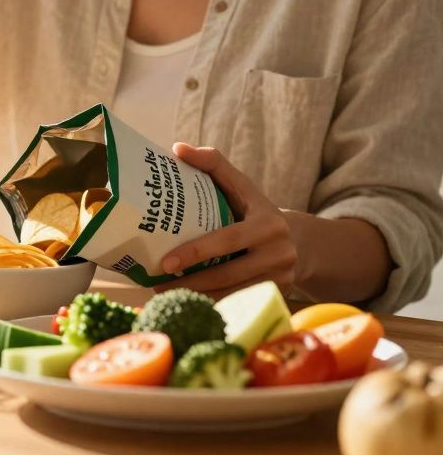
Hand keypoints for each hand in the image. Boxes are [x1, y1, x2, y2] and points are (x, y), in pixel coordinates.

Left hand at [153, 143, 299, 298]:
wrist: (298, 242)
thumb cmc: (255, 210)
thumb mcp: (241, 185)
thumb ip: (213, 164)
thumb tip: (178, 148)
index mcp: (269, 223)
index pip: (227, 240)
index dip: (196, 252)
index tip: (166, 262)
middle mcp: (280, 253)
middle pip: (227, 273)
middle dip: (190, 281)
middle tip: (156, 285)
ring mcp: (281, 279)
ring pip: (232, 294)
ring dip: (197, 297)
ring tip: (165, 295)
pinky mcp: (278, 297)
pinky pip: (239, 305)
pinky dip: (213, 306)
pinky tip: (189, 304)